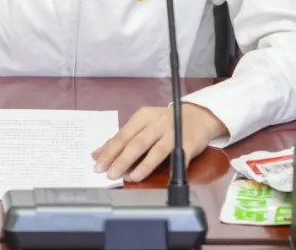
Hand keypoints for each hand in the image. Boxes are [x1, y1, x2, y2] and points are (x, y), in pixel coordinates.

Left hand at [91, 103, 225, 181]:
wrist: (198, 116)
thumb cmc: (165, 123)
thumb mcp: (143, 125)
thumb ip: (122, 139)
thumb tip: (98, 154)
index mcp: (143, 117)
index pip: (123, 135)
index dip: (110, 150)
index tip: (98, 164)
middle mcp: (157, 123)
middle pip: (136, 142)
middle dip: (121, 159)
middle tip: (109, 174)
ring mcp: (173, 133)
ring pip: (155, 150)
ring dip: (141, 165)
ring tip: (130, 177)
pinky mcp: (188, 144)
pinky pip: (177, 159)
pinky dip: (169, 169)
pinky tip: (163, 178)